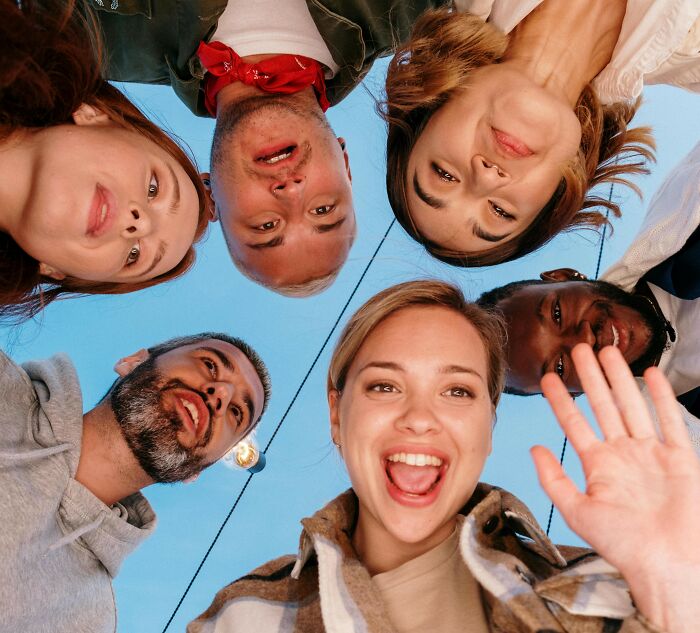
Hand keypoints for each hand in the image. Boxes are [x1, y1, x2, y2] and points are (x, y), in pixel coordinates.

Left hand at [532, 344, 699, 632]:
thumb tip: (534, 449)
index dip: (560, 400)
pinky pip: (670, 422)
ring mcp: (651, 453)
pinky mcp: (680, 459)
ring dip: (619, 378)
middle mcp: (623, 454)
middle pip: (603, 405)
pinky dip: (661, 398)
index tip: (548, 378)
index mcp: (599, 465)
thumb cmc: (624, 545)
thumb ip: (553, 479)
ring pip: (632, 405)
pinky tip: (649, 375)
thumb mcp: (578, 511)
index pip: (574, 422)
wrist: (667, 564)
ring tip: (607, 352)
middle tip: (579, 349)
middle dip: (590, 377)